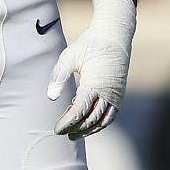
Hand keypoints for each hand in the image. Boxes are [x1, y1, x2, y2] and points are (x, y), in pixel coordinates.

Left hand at [47, 0, 135, 138]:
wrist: (114, 35)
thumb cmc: (89, 44)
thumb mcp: (69, 57)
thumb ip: (58, 77)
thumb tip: (51, 98)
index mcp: (94, 84)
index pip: (79, 112)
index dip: (67, 123)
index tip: (56, 129)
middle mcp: (108, 93)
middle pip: (91, 119)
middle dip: (77, 129)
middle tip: (63, 133)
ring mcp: (116, 94)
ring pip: (103, 120)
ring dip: (89, 130)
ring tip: (75, 134)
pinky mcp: (119, 93)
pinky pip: (111, 115)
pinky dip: (100, 123)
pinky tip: (89, 124)